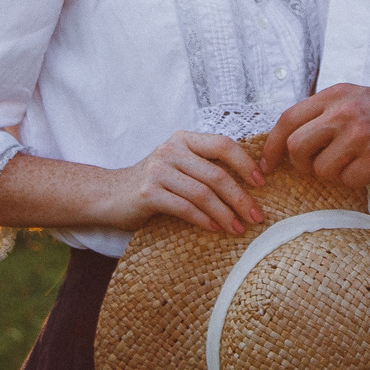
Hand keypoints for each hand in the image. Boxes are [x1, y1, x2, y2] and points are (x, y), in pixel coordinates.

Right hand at [94, 131, 266, 235]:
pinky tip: (215, 229)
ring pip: (203, 193)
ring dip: (225, 214)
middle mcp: (171, 150)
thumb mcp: (179, 166)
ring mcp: (158, 170)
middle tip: (256, 217)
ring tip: (238, 229)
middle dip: (241, 198)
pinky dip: (203, 219)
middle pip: (217, 174)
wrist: (108, 194)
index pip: (223, 144)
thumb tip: (248, 184)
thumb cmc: (152, 184)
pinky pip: (184, 207)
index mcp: (184, 140)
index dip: (245, 163)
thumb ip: (204, 167)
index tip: (262, 183)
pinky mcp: (148, 192)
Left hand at [265, 67, 369, 188]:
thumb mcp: (357, 97)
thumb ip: (326, 112)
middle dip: (301, 166)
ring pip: (321, 169)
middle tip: (316, 170)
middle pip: (297, 147)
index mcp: (335, 95)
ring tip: (352, 167)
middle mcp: (344, 111)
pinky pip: (348, 181)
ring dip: (332, 176)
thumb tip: (290, 136)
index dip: (272, 146)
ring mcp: (362, 133)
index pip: (287, 119)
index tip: (268, 165)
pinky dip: (355, 182)